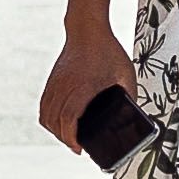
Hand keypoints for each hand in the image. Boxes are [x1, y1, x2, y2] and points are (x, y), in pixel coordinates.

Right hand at [38, 20, 136, 152]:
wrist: (86, 30)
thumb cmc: (107, 50)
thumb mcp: (126, 73)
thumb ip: (130, 94)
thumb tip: (134, 115)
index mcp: (84, 86)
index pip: (69, 117)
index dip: (71, 137)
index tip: (79, 148)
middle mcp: (65, 86)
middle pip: (56, 121)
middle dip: (65, 139)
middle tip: (78, 147)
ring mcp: (56, 83)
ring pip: (46, 115)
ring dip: (55, 130)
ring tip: (68, 137)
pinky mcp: (52, 81)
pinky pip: (44, 106)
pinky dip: (48, 119)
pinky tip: (57, 124)